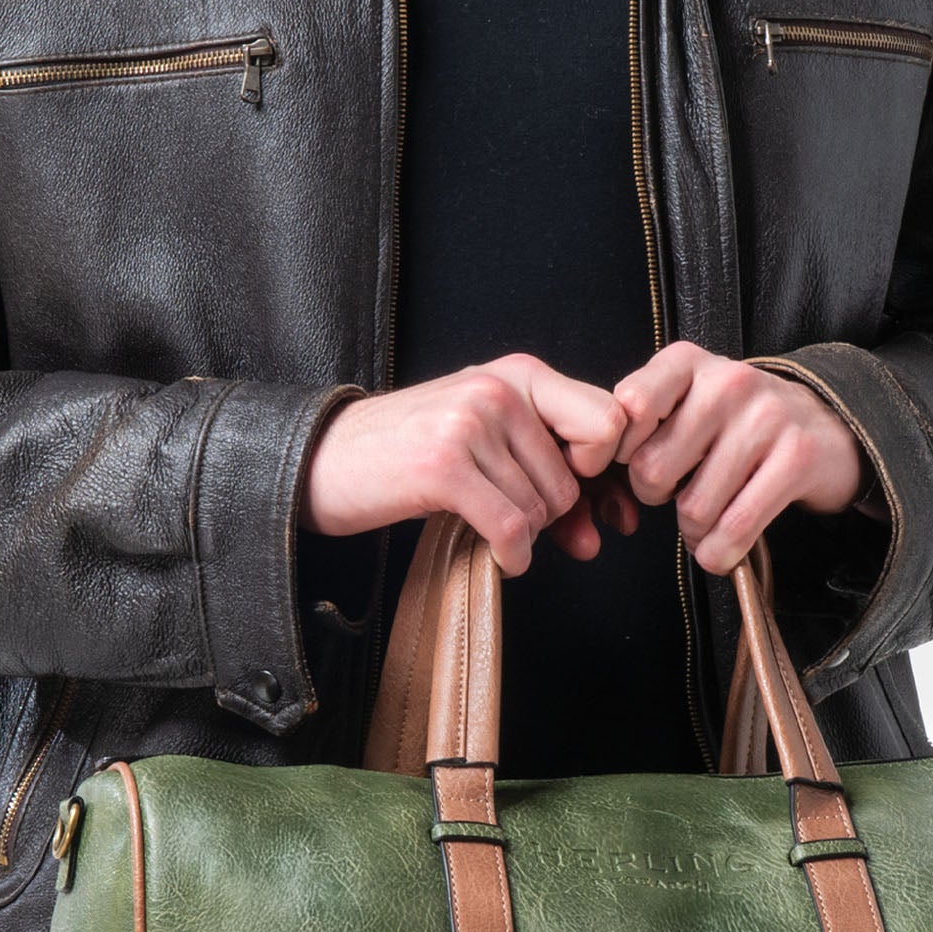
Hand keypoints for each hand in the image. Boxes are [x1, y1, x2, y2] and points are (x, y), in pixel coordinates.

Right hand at [301, 355, 627, 575]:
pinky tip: (499, 558)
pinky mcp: (443, 466)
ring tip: (486, 526)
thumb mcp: (484, 439)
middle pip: (573, 479)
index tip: (573, 490)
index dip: (599, 469)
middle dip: (552, 516)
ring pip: (541, 508)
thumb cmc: (407, 454)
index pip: (609, 420)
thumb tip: (596, 536)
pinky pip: (510, 528)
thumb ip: (546, 472)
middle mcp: (497, 389)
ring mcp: (470, 424)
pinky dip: (512, 557)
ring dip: (522, 536)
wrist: (323, 460)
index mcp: (517, 372)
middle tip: (515, 522)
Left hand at [612, 343, 867, 574]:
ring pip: (694, 507)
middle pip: (653, 470)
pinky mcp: (796, 459)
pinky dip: (720, 552)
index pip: (629, 407)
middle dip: (656, 497)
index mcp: (687, 362)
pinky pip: (736, 526)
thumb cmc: (736, 422)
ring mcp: (767, 417)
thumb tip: (598, 466)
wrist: (826, 427)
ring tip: (704, 517)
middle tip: (676, 492)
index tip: (631, 464)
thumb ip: (640, 420)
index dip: (618, 453)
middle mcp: (727, 381)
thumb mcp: (686, 400)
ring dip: (693, 531)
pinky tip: (721, 548)